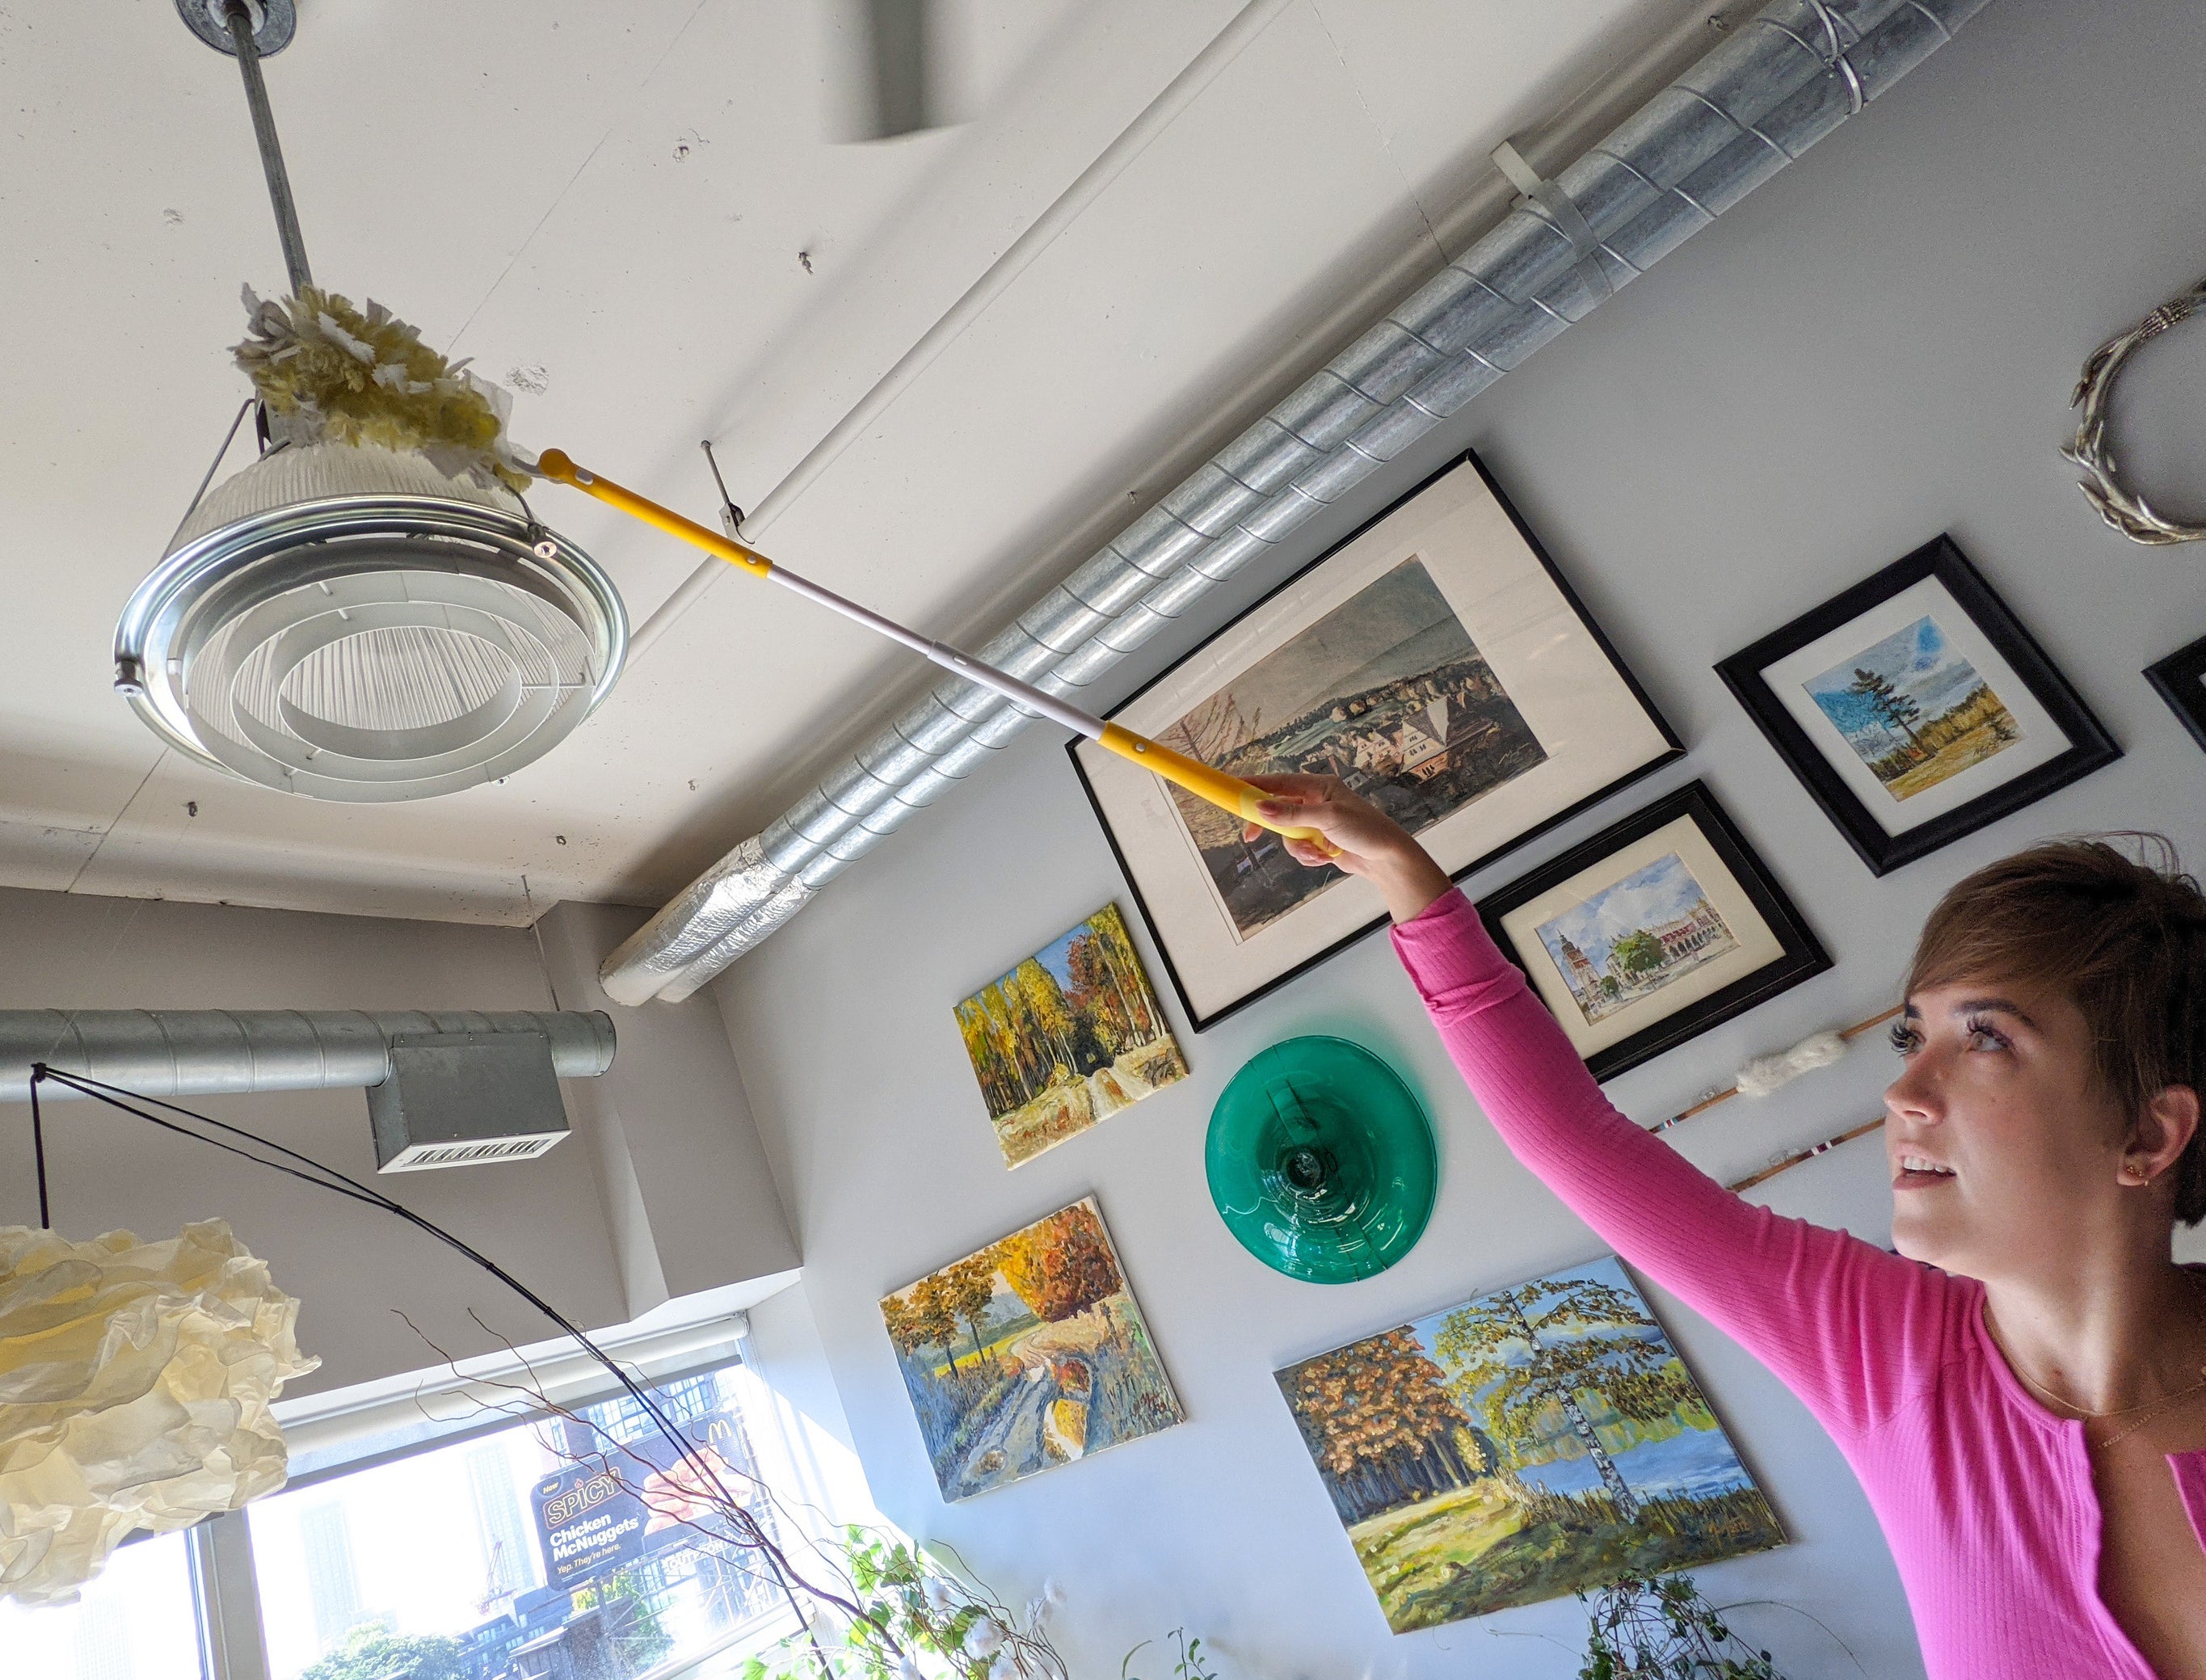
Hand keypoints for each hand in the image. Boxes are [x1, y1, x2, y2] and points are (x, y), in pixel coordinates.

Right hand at [1240, 774, 1454, 923]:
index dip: (1255, 785)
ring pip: (1287, 833)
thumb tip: (1260, 808)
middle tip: (1251, 837)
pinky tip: (1325, 858)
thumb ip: (1292, 814)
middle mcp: (1315, 800)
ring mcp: (1316, 821)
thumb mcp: (1327, 819)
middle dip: (1271, 825)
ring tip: (1317, 853)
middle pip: (1278, 808)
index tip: (1233, 790)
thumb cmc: (1365, 830)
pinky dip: (1307, 856)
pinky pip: (1299, 847)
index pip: (1279, 782)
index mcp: (1319, 786)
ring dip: (1298, 847)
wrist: (1387, 859)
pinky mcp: (1319, 840)